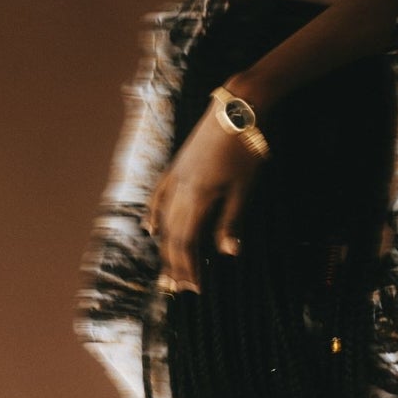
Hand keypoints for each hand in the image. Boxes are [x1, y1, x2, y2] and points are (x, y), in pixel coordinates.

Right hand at [144, 102, 264, 293]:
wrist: (238, 109)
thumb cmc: (246, 148)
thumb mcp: (244, 189)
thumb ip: (231, 221)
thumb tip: (226, 252)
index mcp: (197, 197)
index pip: (187, 242)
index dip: (188, 267)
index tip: (194, 288)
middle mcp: (180, 189)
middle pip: (172, 234)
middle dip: (175, 263)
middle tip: (179, 288)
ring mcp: (176, 176)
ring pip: (164, 218)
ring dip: (165, 246)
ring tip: (167, 268)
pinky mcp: (178, 165)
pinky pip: (160, 196)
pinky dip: (154, 214)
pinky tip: (151, 229)